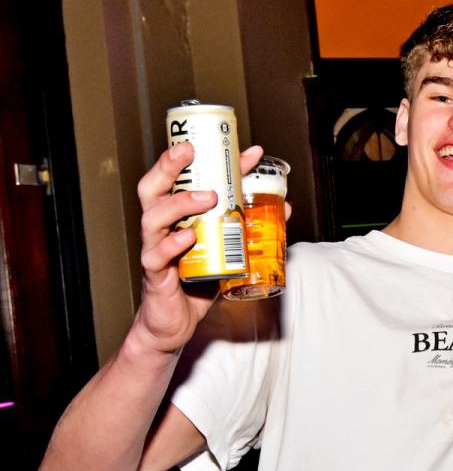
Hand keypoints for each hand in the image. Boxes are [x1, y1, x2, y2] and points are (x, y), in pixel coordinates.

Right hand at [132, 142, 263, 353]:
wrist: (176, 324)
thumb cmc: (197, 281)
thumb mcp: (225, 247)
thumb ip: (246, 224)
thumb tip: (281, 206)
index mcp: (174, 216)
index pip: (180, 179)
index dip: (205, 161)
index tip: (237, 147)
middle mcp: (160, 228)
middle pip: (152, 188)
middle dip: (170, 166)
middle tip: (191, 152)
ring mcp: (155, 249)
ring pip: (153, 218)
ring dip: (180, 203)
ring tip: (207, 197)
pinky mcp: (156, 275)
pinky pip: (157, 256)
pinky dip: (173, 244)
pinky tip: (188, 237)